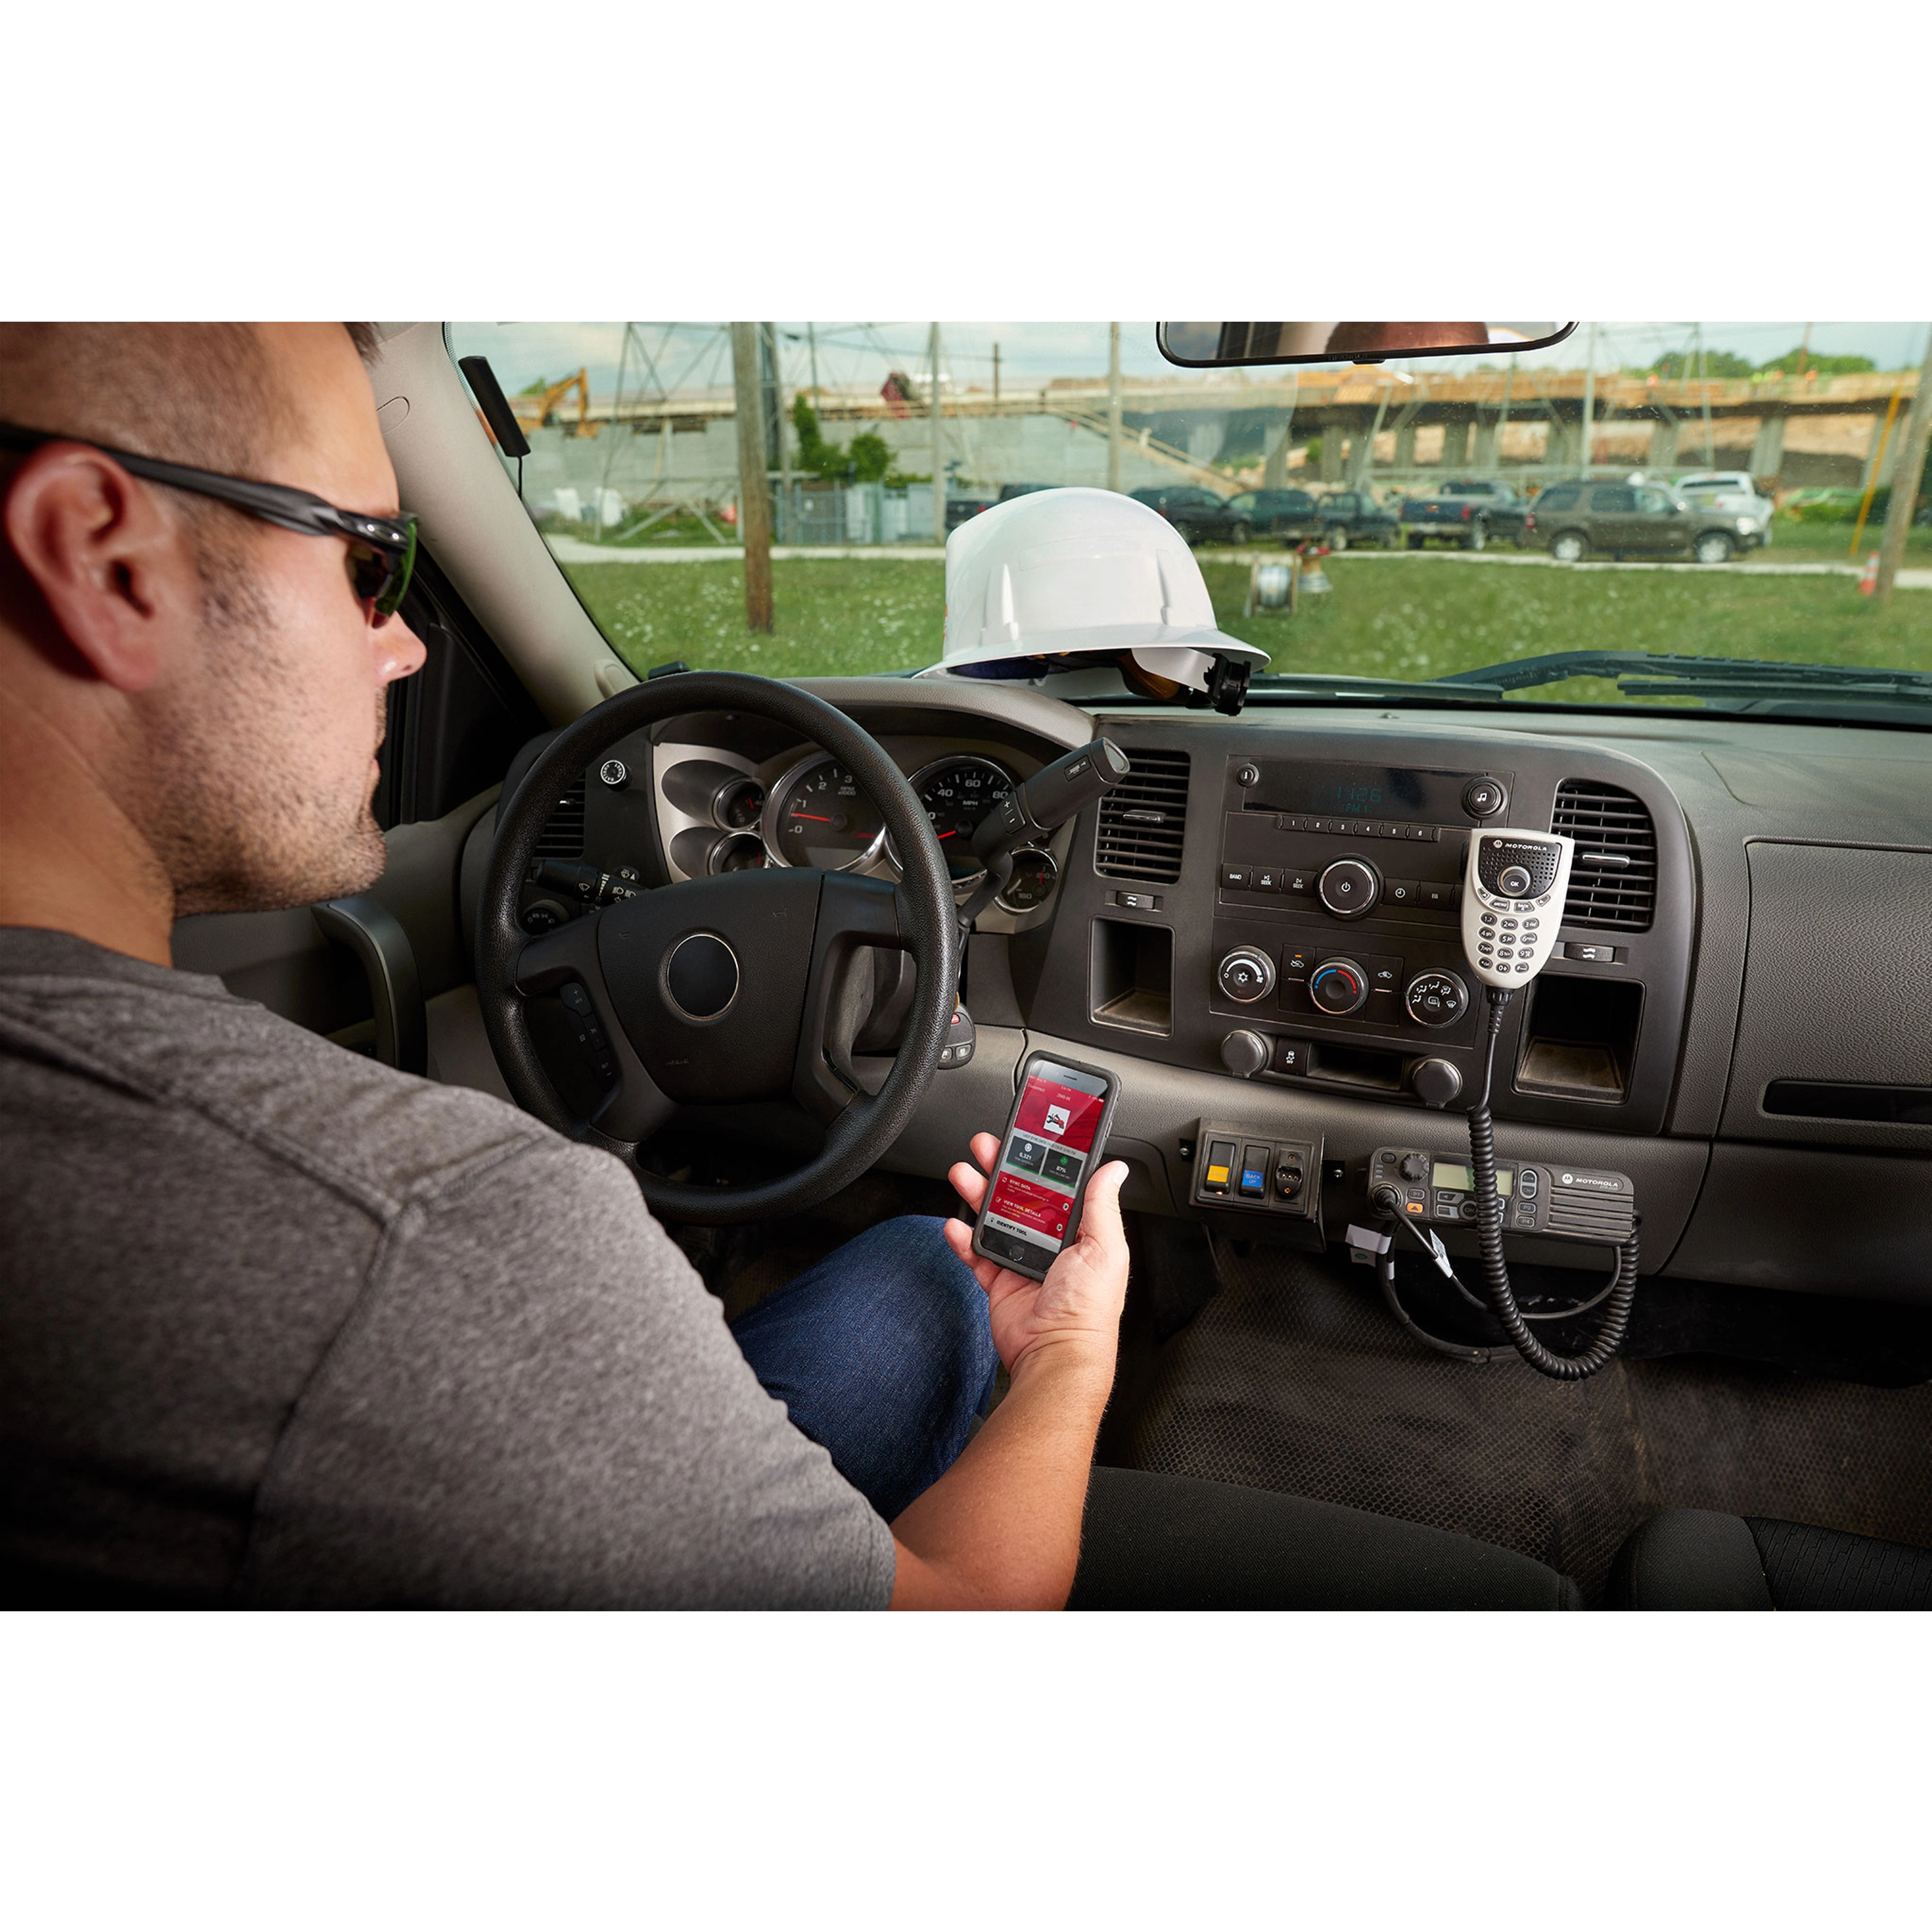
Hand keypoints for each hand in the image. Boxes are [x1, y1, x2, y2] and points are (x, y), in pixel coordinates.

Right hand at [945, 1133, 1129, 1379]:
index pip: (1056, 1187)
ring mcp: (1023, 1262)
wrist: (1055, 1354)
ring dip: (976, 1195)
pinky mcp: (1000, 1282)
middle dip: (1000, 1169)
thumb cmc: (1088, 1310)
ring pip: (994, 1218)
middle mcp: (1051, 1245)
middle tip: (985, 1147)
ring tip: (963, 1174)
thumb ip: (1102, 1205)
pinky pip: (976, 1255)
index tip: (1026, 1140)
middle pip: (1019, 1195)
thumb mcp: (1105, 1249)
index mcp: (1079, 1233)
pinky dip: (962, 1239)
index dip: (1040, 1162)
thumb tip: (1115, 1170)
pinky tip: (954, 1225)